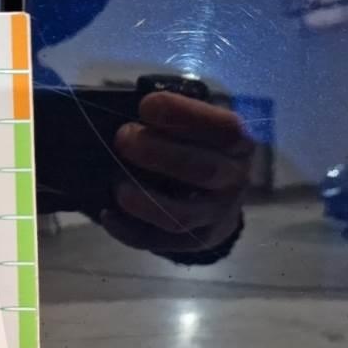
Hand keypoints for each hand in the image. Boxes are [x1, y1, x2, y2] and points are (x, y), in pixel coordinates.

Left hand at [105, 91, 251, 252]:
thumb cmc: (200, 149)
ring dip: (144, 200)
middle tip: (123, 138)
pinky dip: (128, 230)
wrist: (220, 198)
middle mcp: (234, 181)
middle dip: (158, 153)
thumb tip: (128, 107)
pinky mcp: (194, 241)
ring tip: (117, 183)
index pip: (225, 129)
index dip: (185, 115)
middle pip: (203, 171)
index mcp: (239, 145)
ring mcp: (216, 216)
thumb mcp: (200, 127)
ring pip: (181, 216)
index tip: (147, 106)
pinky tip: (108, 214)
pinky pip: (158, 241)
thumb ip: (176, 118)